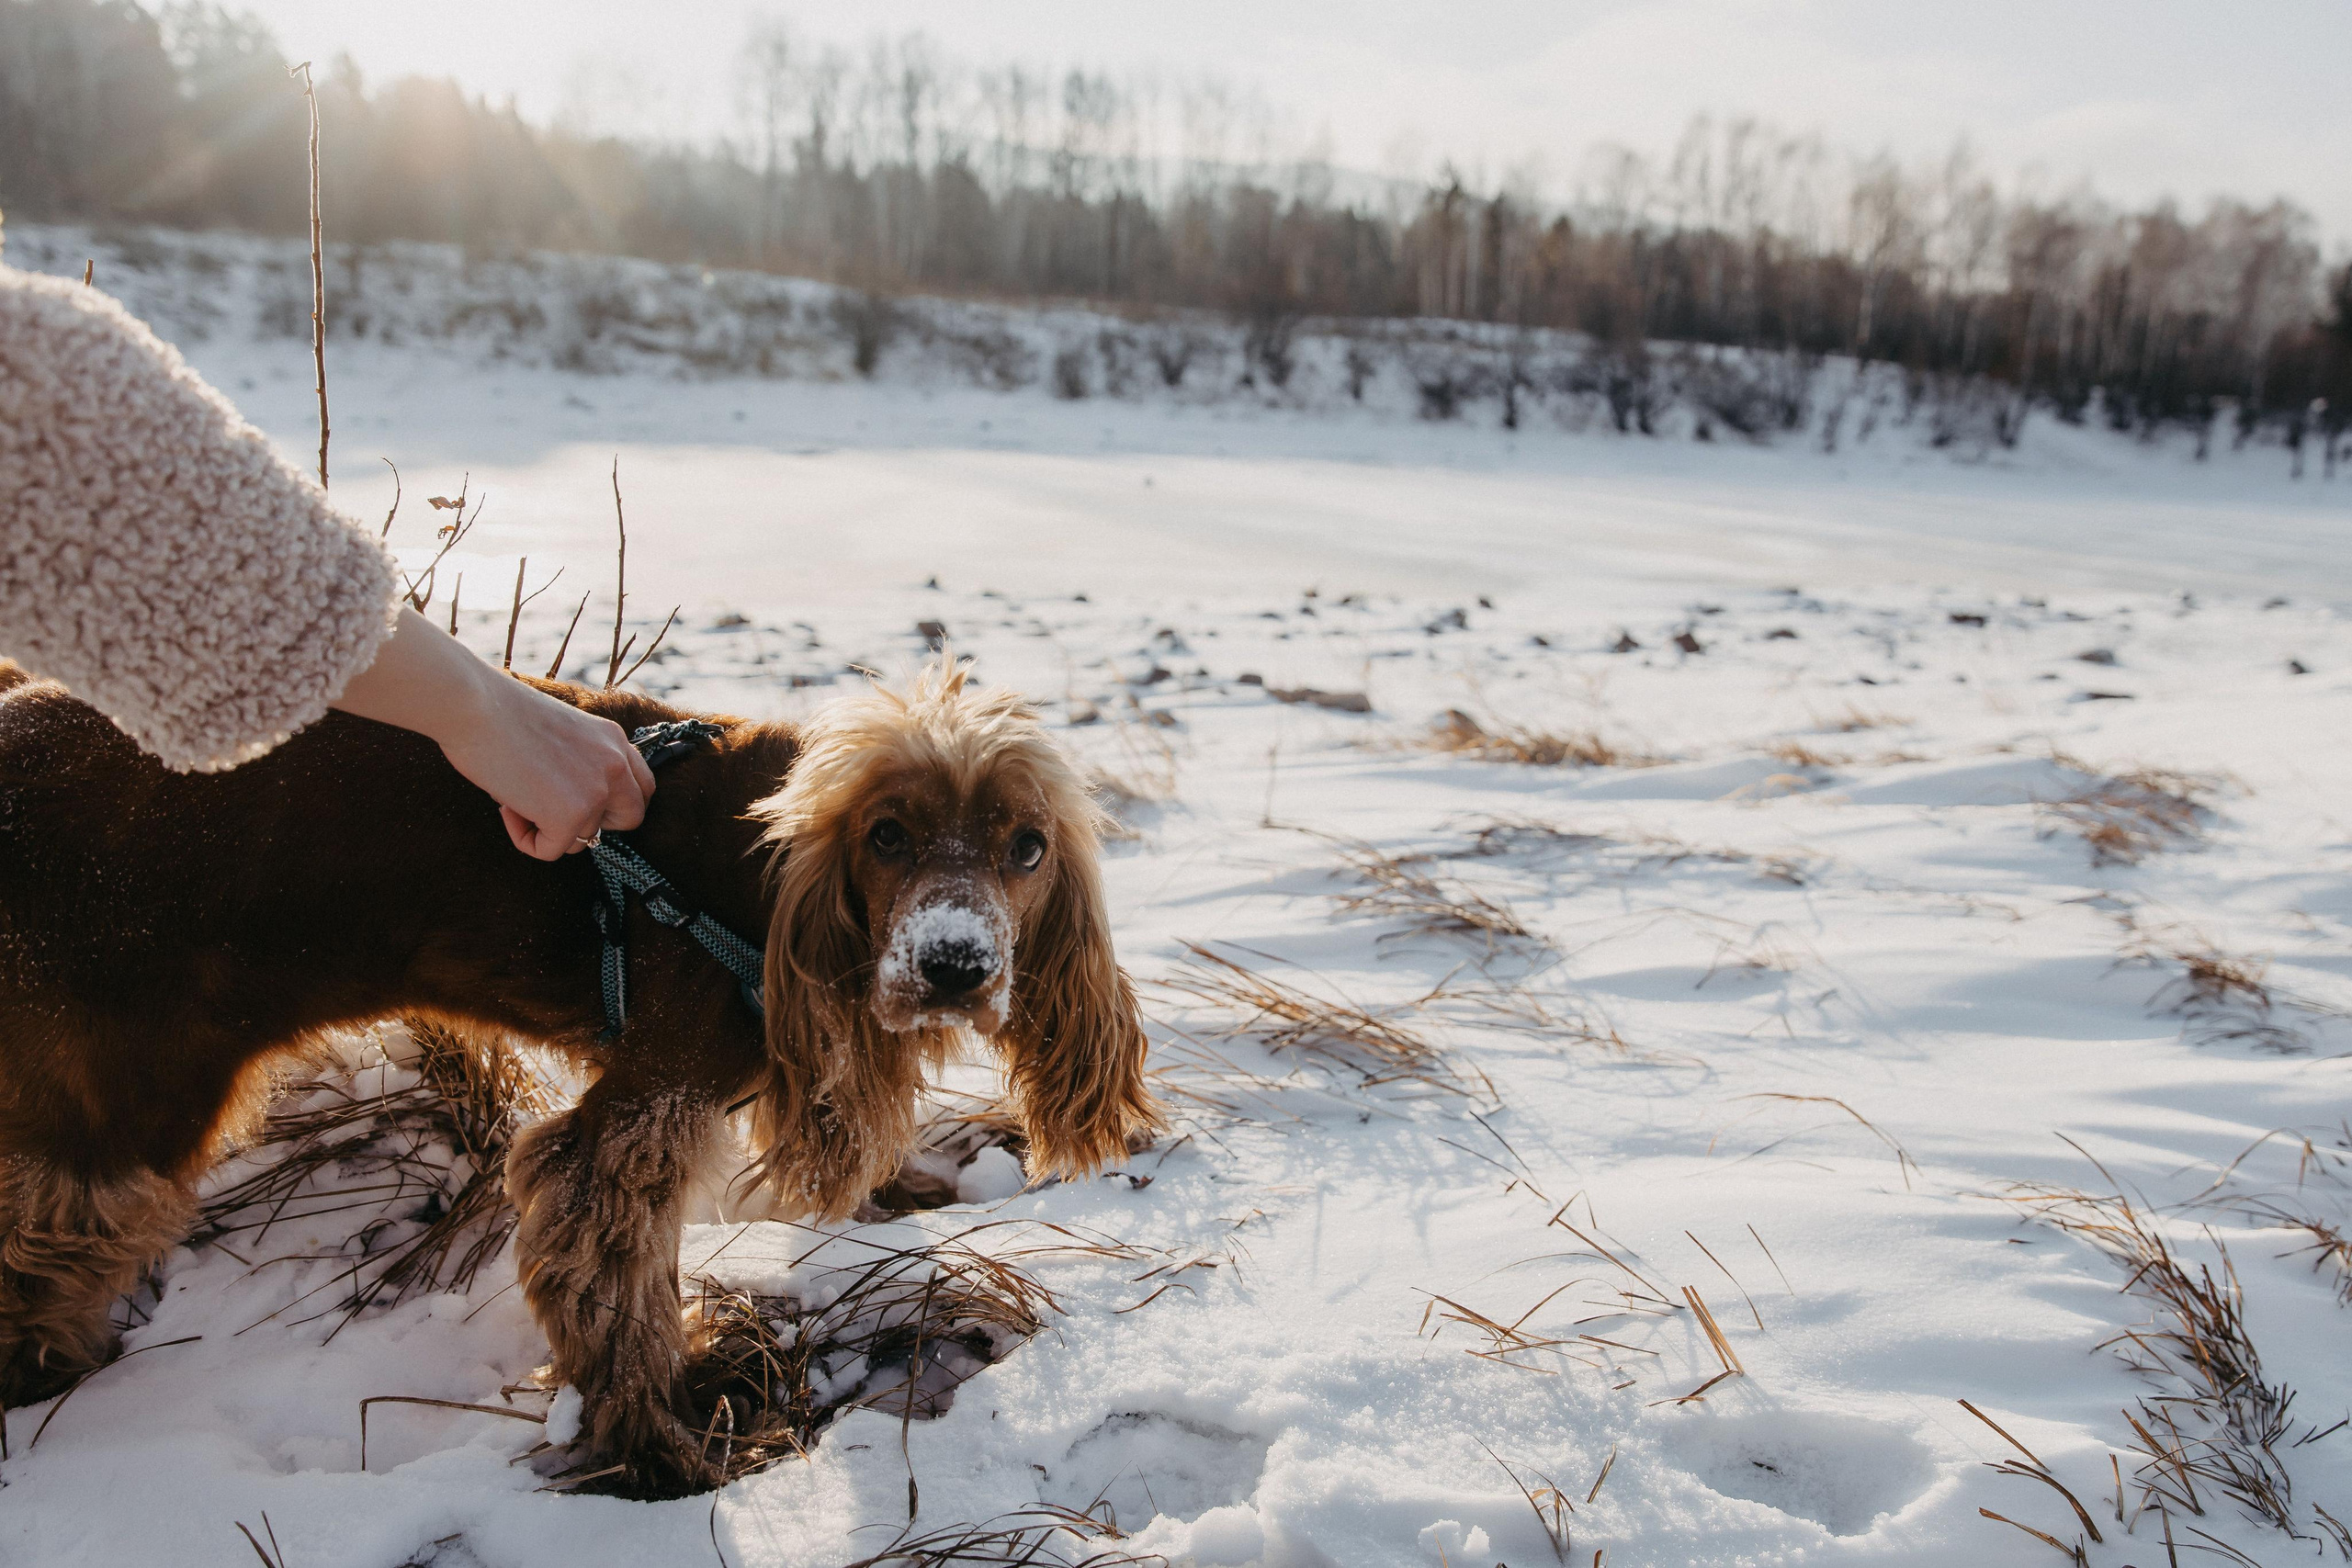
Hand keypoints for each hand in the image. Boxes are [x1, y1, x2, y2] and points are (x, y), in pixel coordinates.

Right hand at [441, 679, 656, 858]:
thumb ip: (579, 764)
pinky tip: (507, 808)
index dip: (614, 803)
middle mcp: (614, 764)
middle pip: (631, 819)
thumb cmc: (498, 711)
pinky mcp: (570, 815)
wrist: (474, 704)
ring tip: (514, 797)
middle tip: (555, 811)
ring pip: (583, 839)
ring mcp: (596, 791)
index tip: (579, 802)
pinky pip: (550, 850)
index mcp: (613, 739)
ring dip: (548, 828)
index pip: (641, 787)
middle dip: (595, 824)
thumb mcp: (560, 733)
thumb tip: (567, 804)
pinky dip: (525, 839)